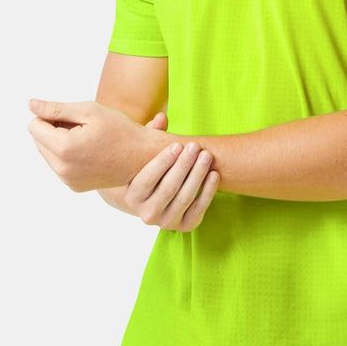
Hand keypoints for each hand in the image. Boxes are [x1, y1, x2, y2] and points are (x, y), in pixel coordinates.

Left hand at [27, 98, 170, 191]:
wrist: (142, 157)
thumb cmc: (120, 130)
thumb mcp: (89, 111)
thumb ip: (56, 109)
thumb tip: (31, 105)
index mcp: (64, 148)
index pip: (34, 126)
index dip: (50, 116)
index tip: (72, 116)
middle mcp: (62, 169)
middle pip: (38, 140)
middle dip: (53, 130)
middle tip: (82, 127)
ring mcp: (67, 180)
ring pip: (47, 153)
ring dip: (60, 143)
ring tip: (87, 139)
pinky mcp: (74, 186)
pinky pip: (59, 165)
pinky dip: (68, 156)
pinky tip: (89, 151)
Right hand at [98, 114, 218, 230]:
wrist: (156, 196)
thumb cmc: (151, 168)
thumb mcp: (146, 153)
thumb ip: (152, 135)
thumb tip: (161, 118)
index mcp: (132, 196)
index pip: (147, 179)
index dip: (163, 161)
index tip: (177, 145)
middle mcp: (146, 214)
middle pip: (168, 188)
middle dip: (184, 165)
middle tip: (195, 146)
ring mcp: (166, 222)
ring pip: (185, 198)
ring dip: (198, 175)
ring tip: (207, 155)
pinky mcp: (184, 227)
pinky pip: (199, 209)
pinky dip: (208, 191)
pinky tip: (214, 174)